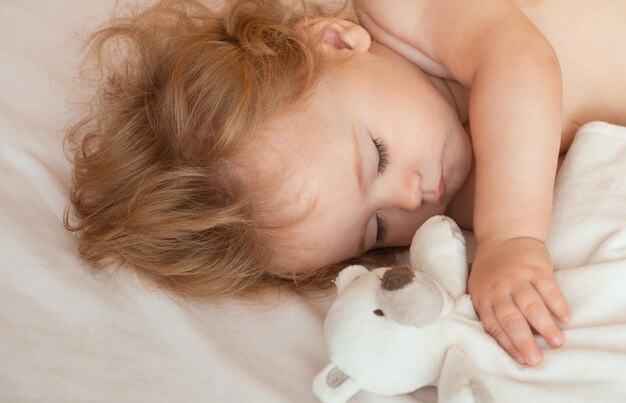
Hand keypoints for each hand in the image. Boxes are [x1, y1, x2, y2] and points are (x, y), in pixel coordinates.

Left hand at [468, 237, 570, 365]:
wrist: (504, 235)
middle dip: (523, 341)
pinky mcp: (536, 268)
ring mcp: (518, 277)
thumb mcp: (479, 287)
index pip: (494, 326)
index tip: (521, 360)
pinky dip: (557, 304)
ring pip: (531, 305)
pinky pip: (548, 289)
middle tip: (536, 360)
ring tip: (557, 342)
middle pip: (511, 318)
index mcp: (483, 297)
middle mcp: (499, 288)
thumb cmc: (492, 269)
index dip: (508, 345)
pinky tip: (565, 318)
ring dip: (545, 325)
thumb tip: (504, 342)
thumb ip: (488, 310)